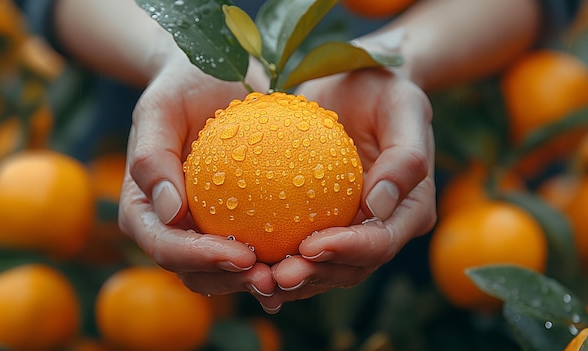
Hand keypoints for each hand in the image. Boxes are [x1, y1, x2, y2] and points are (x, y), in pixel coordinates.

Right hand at [118, 45, 277, 302]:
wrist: (213, 77)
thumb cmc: (182, 87)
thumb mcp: (159, 108)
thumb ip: (153, 157)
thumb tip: (170, 212)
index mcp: (144, 210)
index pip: (166, 246)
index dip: (200, 260)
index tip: (241, 255)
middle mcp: (171, 228)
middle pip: (195, 272)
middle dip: (230, 283)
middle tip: (271, 277)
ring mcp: (203, 229)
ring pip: (225, 272)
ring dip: (256, 280)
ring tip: (293, 275)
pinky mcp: (235, 221)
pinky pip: (256, 245)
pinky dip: (278, 257)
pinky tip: (309, 256)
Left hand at [252, 68, 436, 312]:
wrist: (357, 83)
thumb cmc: (385, 88)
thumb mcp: (404, 107)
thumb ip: (405, 157)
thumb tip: (378, 207)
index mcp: (410, 210)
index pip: (382, 242)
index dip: (349, 251)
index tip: (312, 245)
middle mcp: (382, 227)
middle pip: (350, 267)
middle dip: (316, 276)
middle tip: (277, 276)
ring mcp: (351, 227)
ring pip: (323, 267)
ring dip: (293, 279)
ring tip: (259, 281)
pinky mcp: (322, 220)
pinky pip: (298, 244)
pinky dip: (276, 257)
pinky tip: (246, 261)